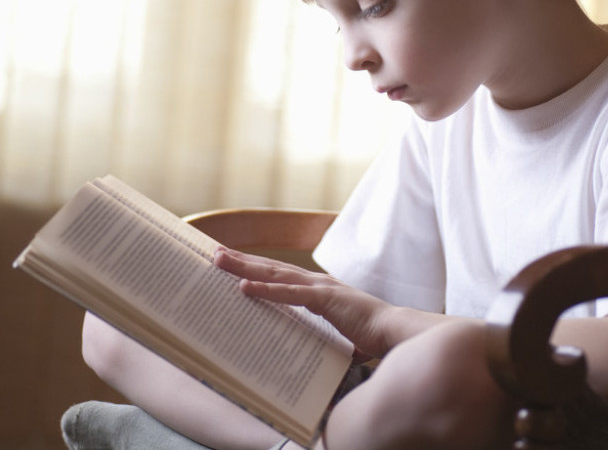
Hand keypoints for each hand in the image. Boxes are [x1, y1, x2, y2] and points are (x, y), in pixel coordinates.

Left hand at [213, 248, 400, 358]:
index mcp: (318, 289)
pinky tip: (244, 287)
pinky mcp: (325, 298)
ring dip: (245, 267)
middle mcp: (316, 282)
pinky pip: (289, 294)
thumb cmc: (368, 335)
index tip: (233, 263)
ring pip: (275, 274)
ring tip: (220, 260)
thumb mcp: (334, 334)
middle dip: (242, 260)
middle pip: (272, 268)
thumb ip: (317, 337)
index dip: (257, 268)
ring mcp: (320, 287)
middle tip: (215, 253)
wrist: (393, 332)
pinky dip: (265, 290)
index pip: (280, 276)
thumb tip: (303, 354)